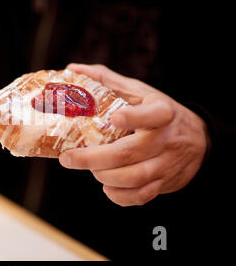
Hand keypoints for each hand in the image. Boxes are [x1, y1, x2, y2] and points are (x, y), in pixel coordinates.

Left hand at [59, 63, 208, 205]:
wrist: (198, 140)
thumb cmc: (159, 112)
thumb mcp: (139, 92)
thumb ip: (107, 80)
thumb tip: (72, 69)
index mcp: (161, 112)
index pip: (152, 115)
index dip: (134, 118)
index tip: (114, 118)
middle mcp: (165, 139)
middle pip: (128, 153)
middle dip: (93, 158)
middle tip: (67, 158)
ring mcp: (166, 164)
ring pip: (133, 177)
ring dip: (103, 176)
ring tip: (88, 168)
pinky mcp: (164, 183)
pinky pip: (141, 196)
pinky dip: (119, 195)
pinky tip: (107, 185)